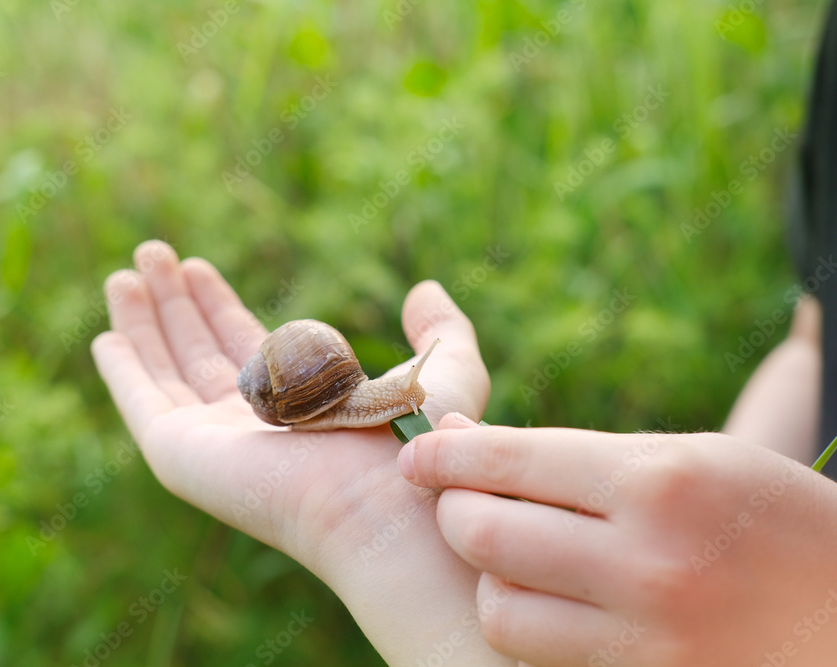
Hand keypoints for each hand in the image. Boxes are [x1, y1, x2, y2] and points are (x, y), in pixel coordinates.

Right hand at [92, 240, 511, 664]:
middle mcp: (251, 422)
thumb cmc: (424, 443)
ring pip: (166, 367)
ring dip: (144, 319)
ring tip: (127, 271)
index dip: (218, 304)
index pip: (244, 345)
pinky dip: (122, 369)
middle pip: (199, 349)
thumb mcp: (448, 367)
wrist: (388, 503)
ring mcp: (212, 439)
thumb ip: (441, 329)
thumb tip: (424, 289)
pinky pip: (141, 401)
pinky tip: (107, 335)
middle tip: (153, 253)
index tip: (197, 266)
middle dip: (175, 301)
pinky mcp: (180, 452)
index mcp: (300, 402)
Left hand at [399, 416, 836, 665]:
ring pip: (498, 606)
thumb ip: (578, 454)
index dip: (445, 452)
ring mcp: (648, 636)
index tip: (414, 453)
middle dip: (451, 508)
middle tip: (453, 498)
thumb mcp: (694, 458)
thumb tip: (464, 439)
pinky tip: (544, 597)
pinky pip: (541, 653)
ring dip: (484, 575)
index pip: (510, 458)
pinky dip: (524, 621)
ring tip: (508, 552)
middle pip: (484, 533)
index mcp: (660, 480)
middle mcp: (647, 561)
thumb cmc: (774, 518)